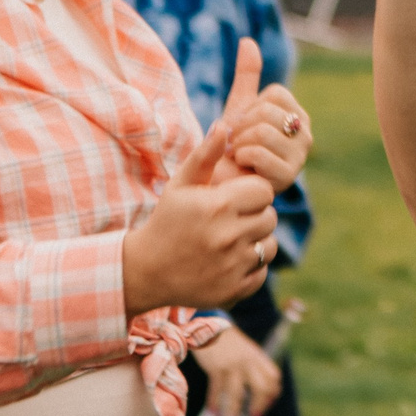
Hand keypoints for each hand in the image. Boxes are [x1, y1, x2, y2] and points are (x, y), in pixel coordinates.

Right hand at [122, 122, 279, 314]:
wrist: (145, 271)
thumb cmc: (166, 221)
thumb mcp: (180, 185)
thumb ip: (205, 155)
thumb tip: (225, 125)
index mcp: (217, 206)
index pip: (264, 191)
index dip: (251, 192)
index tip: (234, 198)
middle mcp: (227, 237)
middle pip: (270, 217)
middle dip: (254, 215)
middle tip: (231, 219)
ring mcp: (232, 266)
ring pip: (270, 245)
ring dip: (256, 241)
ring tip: (231, 240)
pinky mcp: (234, 290)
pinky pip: (262, 272)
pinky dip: (250, 267)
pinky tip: (228, 261)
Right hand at [193, 327, 283, 415]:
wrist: (210, 330)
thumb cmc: (231, 345)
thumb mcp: (248, 352)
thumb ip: (254, 368)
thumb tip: (256, 395)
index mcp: (258, 357)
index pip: (273, 377)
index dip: (273, 393)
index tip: (268, 405)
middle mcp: (249, 362)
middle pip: (260, 388)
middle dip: (258, 406)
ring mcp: (232, 366)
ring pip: (237, 394)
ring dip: (234, 411)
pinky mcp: (216, 369)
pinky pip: (216, 391)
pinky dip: (214, 403)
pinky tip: (213, 412)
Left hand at [209, 39, 312, 192]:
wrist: (220, 182)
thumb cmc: (232, 147)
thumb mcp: (239, 107)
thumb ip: (247, 75)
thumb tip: (247, 41)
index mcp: (297, 113)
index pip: (274, 94)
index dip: (249, 107)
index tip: (244, 125)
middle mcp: (305, 133)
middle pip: (267, 111)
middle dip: (241, 127)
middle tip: (237, 144)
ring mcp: (300, 155)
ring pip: (262, 131)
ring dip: (239, 144)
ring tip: (240, 156)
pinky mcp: (288, 176)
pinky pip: (258, 152)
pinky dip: (242, 158)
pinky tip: (244, 168)